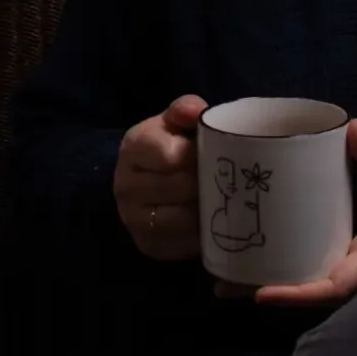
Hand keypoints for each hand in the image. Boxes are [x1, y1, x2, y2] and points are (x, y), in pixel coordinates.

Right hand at [114, 93, 208, 260]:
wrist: (141, 183)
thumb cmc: (166, 147)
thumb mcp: (173, 122)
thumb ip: (185, 110)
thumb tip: (199, 111)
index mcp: (133, 147)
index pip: (172, 156)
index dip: (200, 156)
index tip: (217, 155)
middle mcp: (125, 184)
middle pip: (182, 188)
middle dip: (210, 184)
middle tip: (231, 181)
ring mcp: (133, 219)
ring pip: (184, 219)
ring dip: (209, 210)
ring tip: (224, 201)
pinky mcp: (147, 245)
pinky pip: (183, 244)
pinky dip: (202, 234)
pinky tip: (212, 222)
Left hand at [245, 118, 356, 305]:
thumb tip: (352, 128)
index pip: (336, 283)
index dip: (298, 292)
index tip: (261, 293)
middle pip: (313, 292)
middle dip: (270, 292)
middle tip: (221, 287)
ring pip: (316, 286)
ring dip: (276, 284)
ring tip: (227, 278)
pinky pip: (326, 273)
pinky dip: (295, 271)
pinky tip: (266, 262)